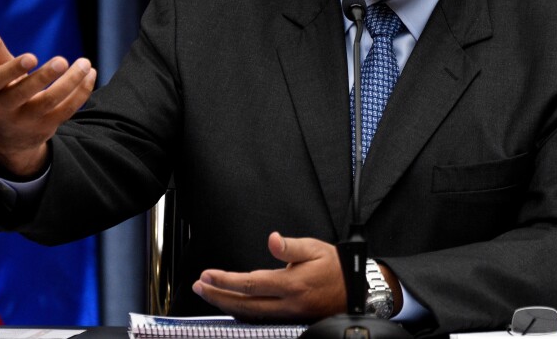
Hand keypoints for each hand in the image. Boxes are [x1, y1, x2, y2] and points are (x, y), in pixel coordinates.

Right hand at [0, 24, 96, 176]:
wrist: (9, 136)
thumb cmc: (2, 90)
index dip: (14, 69)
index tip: (31, 57)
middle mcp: (5, 107)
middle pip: (24, 93)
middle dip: (44, 77)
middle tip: (62, 61)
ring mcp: (27, 119)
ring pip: (50, 101)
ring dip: (71, 82)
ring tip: (85, 63)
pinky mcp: (47, 126)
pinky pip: (67, 110)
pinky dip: (81, 92)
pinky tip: (91, 74)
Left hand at [192, 232, 345, 322]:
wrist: (357, 289)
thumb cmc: (336, 267)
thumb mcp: (314, 248)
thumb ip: (290, 246)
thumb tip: (272, 239)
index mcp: (291, 284)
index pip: (250, 284)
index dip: (225, 280)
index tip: (208, 274)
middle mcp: (287, 304)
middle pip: (244, 304)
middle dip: (218, 295)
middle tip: (200, 286)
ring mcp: (288, 314)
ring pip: (250, 314)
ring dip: (226, 305)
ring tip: (209, 294)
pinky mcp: (290, 318)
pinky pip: (260, 318)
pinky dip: (242, 312)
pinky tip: (233, 305)